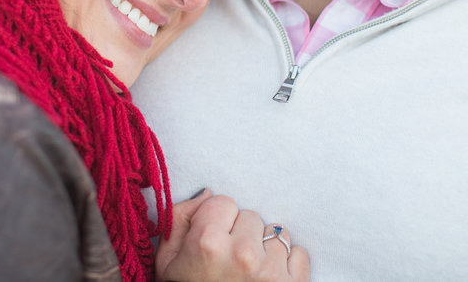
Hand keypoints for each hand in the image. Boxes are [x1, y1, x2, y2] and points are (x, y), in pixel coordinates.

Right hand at [155, 190, 309, 281]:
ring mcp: (269, 271)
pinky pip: (299, 253)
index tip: (213, 240)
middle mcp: (241, 253)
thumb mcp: (168, 260)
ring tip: (249, 269)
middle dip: (241, 232)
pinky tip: (267, 277)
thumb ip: (180, 218)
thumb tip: (207, 194)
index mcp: (208, 243)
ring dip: (265, 247)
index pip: (223, 202)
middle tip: (229, 259)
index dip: (217, 220)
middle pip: (250, 216)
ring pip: (276, 232)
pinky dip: (287, 263)